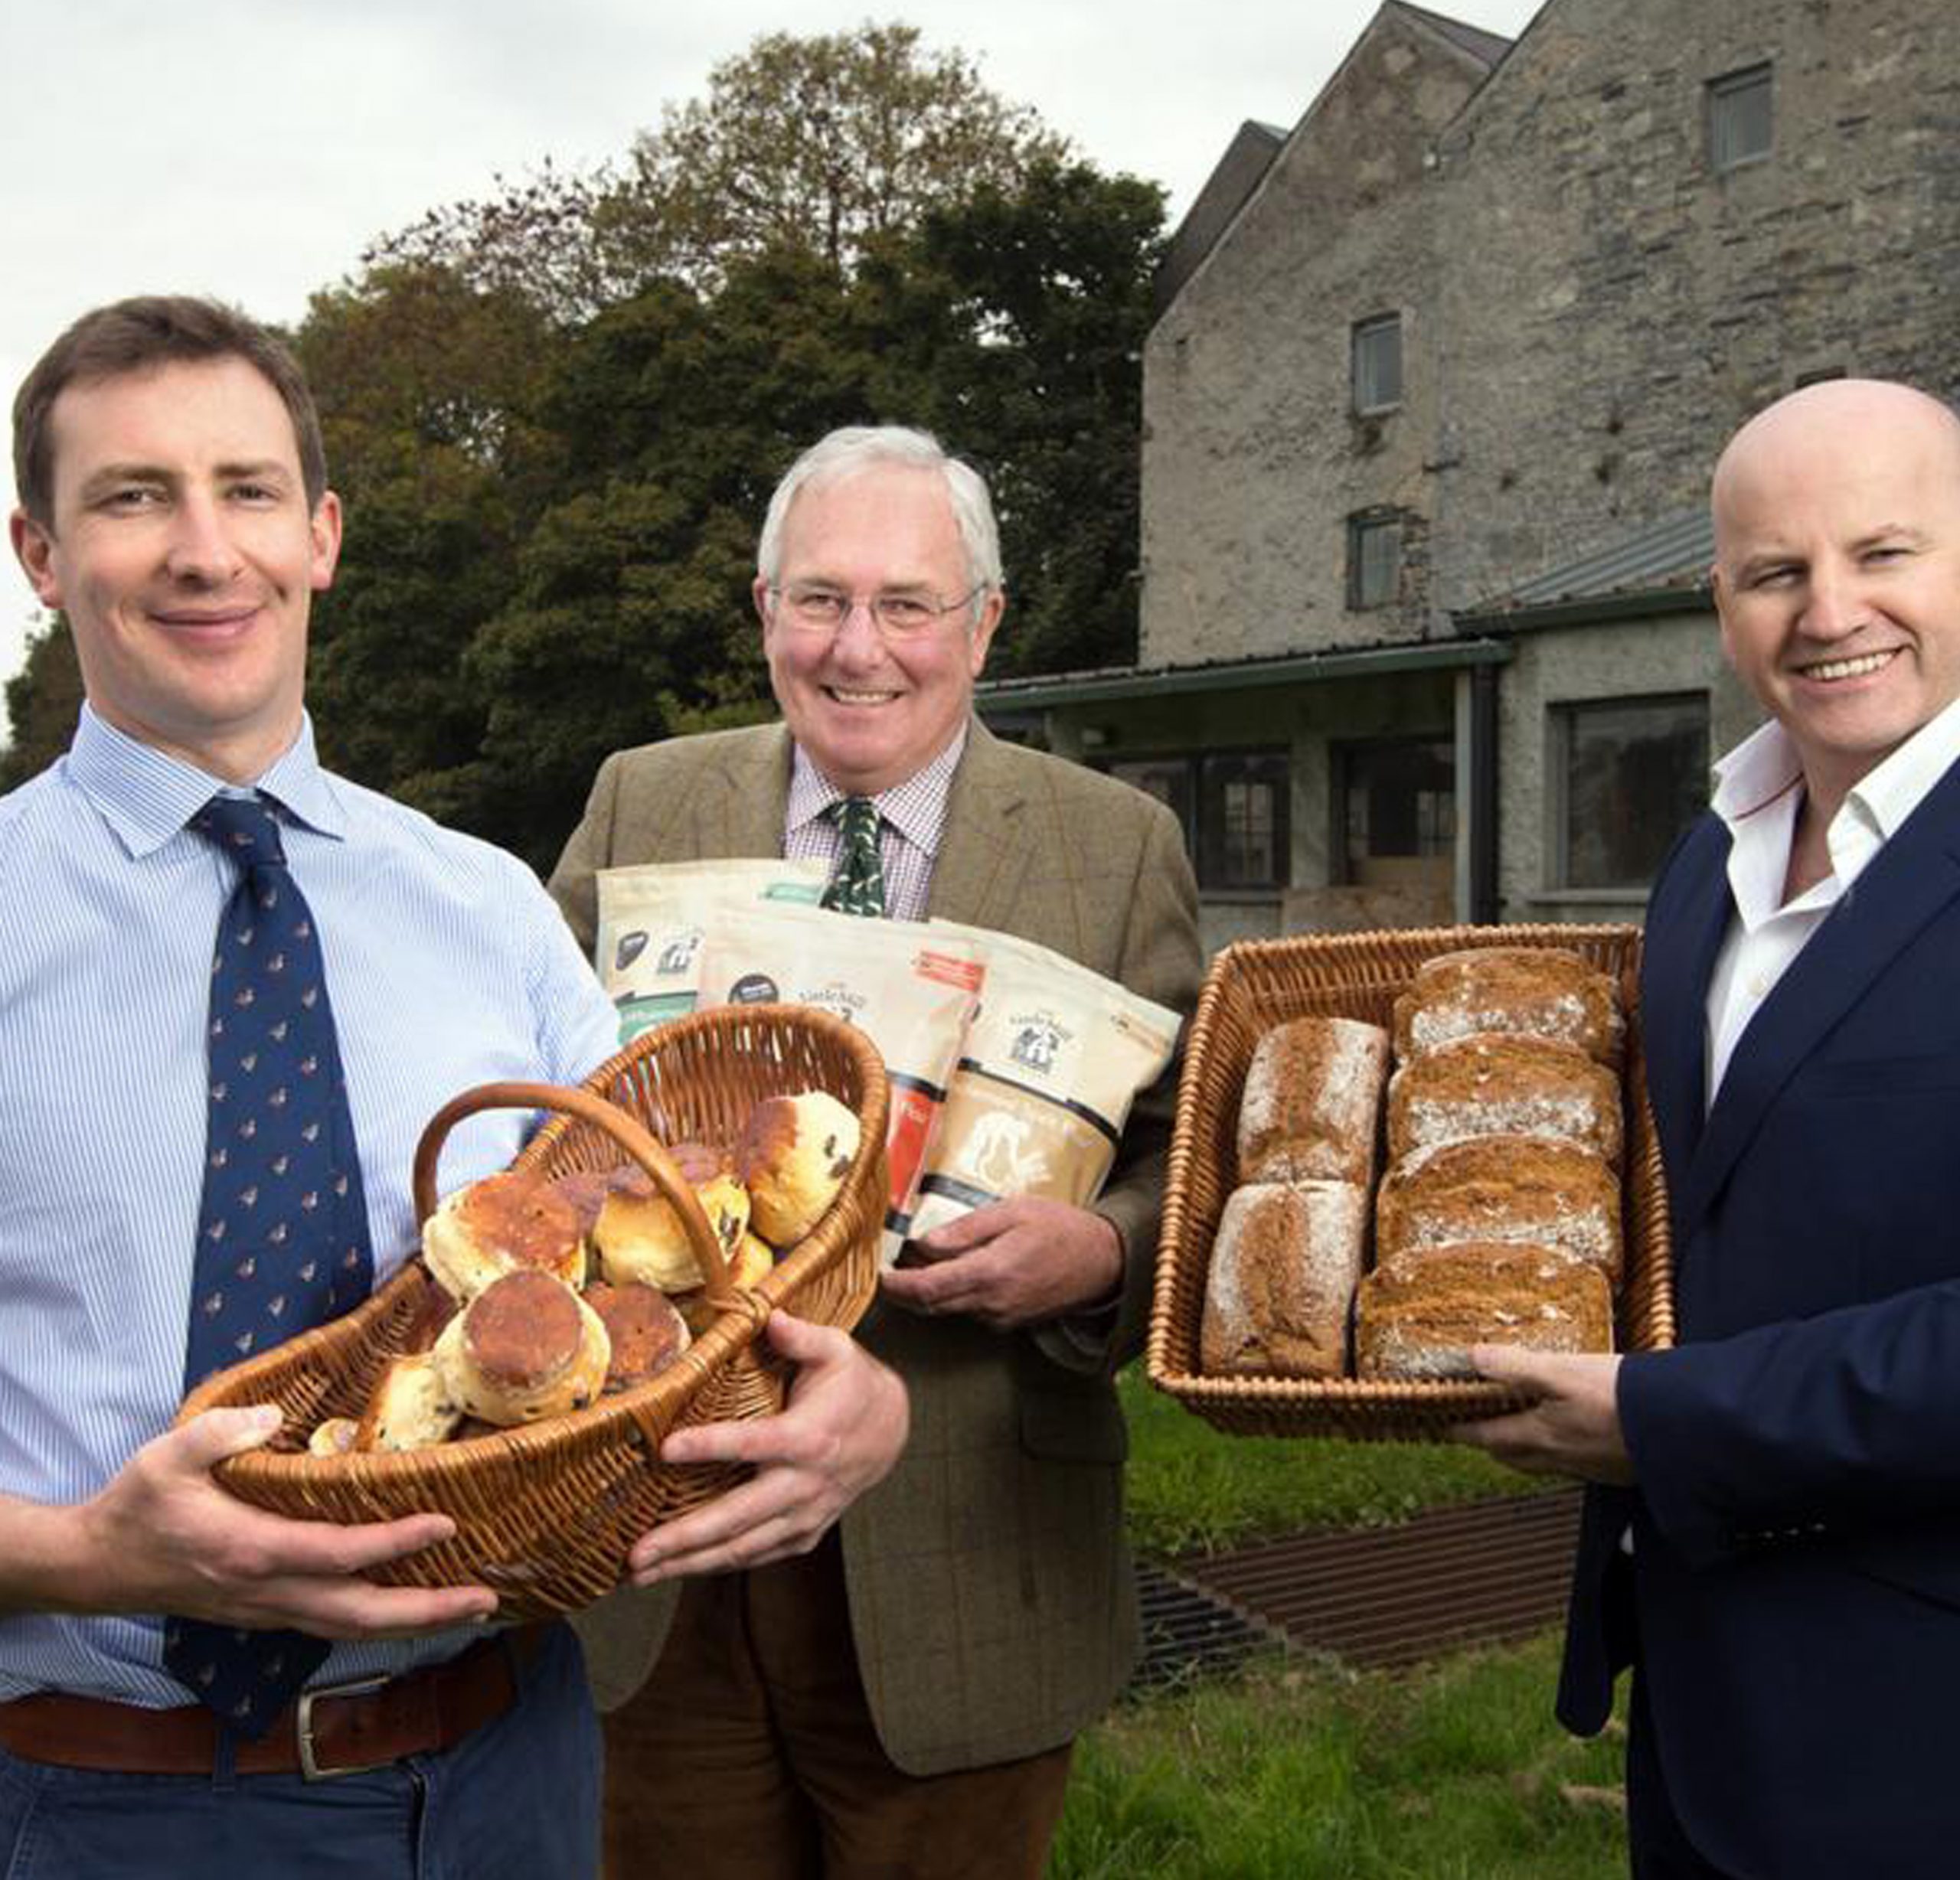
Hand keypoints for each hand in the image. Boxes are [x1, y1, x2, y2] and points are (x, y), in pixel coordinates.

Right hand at [58, 1407, 496, 1634]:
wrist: (96, 1566)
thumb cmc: (135, 1508)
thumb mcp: (167, 1455)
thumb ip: (219, 1432)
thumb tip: (270, 1414)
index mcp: (251, 1551)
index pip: (337, 1554)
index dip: (393, 1542)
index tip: (444, 1525)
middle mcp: (267, 1592)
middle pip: (360, 1613)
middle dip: (427, 1611)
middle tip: (486, 1599)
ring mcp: (267, 1610)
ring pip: (350, 1628)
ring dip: (412, 1622)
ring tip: (468, 1608)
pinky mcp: (265, 1613)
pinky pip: (332, 1625)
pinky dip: (377, 1620)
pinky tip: (409, 1608)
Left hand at [625, 1312, 906, 1584]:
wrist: (891, 1430)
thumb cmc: (853, 1384)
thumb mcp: (836, 1349)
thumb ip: (801, 1335)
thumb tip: (769, 1317)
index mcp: (809, 1436)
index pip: (753, 1442)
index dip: (710, 1445)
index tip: (666, 1448)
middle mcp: (806, 1483)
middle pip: (739, 1516)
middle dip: (685, 1537)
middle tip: (636, 1553)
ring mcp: (806, 1515)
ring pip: (743, 1547)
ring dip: (690, 1562)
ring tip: (641, 1573)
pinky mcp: (805, 1533)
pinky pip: (758, 1555)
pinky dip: (718, 1564)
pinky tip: (679, 1568)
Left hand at [880, 1198, 1122, 1329]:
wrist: (1104, 1262)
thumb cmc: (1060, 1227)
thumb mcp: (1013, 1212)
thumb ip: (967, 1229)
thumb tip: (924, 1242)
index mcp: (989, 1274)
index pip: (927, 1289)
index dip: (897, 1286)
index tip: (879, 1275)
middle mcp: (992, 1304)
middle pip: (931, 1306)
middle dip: (905, 1292)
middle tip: (888, 1271)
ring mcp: (1001, 1318)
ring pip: (949, 1310)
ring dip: (928, 1293)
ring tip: (917, 1265)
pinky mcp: (1010, 1323)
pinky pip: (971, 1312)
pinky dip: (954, 1296)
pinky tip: (954, 1273)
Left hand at [1449, 1347, 1634, 1484]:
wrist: (1684, 1429)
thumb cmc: (1621, 1398)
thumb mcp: (1563, 1372)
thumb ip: (1517, 1367)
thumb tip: (1474, 1357)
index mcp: (1540, 1436)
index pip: (1488, 1437)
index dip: (1462, 1430)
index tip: (1444, 1426)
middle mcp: (1561, 1459)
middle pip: (1513, 1456)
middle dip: (1492, 1443)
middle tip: (1478, 1428)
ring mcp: (1590, 1467)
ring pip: (1544, 1463)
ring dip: (1526, 1449)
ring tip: (1520, 1430)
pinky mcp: (1617, 1469)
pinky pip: (1575, 1464)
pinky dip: (1562, 1451)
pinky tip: (1573, 1435)